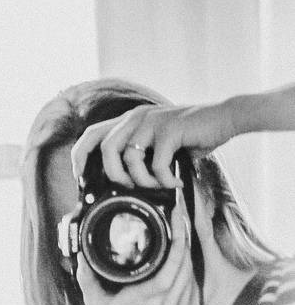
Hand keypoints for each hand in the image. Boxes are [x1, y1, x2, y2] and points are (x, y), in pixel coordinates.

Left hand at [71, 100, 239, 191]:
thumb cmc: (191, 136)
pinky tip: (175, 183)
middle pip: (106, 149)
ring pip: (131, 159)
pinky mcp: (171, 128)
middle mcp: (137, 116)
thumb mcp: (159, 143)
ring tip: (159, 186)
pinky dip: (165, 180)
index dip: (80, 156)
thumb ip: (140, 154)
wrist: (225, 118)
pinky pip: (157, 163)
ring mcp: (153, 121)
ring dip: (143, 181)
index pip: (92, 134)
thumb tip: (122, 185)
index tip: (81, 178)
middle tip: (130, 187)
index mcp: (130, 119)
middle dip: (114, 175)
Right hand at [76, 201, 198, 304]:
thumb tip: (81, 258)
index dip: (177, 237)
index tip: (175, 217)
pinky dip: (187, 267)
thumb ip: (87, 279)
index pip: (171, 261)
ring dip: (187, 250)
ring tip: (180, 231)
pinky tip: (182, 255)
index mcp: (146, 296)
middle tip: (179, 216)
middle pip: (185, 261)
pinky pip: (189, 283)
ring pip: (190, 271)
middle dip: (184, 236)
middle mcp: (165, 301)